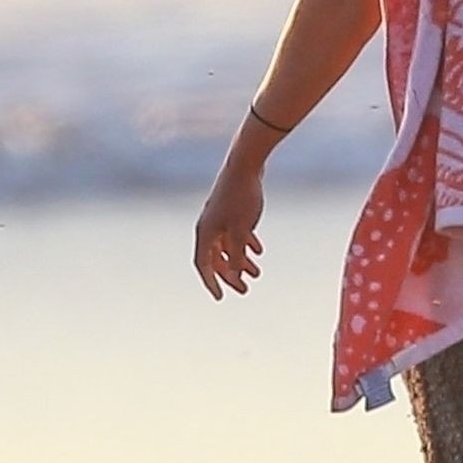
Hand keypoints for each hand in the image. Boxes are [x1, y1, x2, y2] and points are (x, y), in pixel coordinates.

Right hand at [193, 164, 264, 299]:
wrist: (246, 165)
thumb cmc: (241, 197)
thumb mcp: (241, 230)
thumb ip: (238, 255)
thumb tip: (236, 276)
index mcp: (205, 232)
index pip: (203, 264)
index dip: (211, 282)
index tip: (221, 297)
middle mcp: (209, 227)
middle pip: (217, 259)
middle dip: (231, 276)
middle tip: (245, 290)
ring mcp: (220, 218)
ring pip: (228, 246)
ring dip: (242, 261)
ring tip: (257, 273)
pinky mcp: (232, 210)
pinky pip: (236, 233)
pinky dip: (246, 244)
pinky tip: (259, 251)